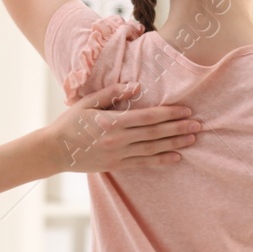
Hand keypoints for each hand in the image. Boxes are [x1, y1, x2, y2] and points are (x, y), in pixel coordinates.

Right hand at [49, 83, 200, 173]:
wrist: (54, 151)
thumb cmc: (70, 122)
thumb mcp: (88, 102)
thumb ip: (112, 94)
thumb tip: (137, 86)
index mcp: (112, 121)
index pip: (147, 117)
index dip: (168, 114)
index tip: (186, 110)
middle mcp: (118, 140)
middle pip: (154, 133)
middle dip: (178, 128)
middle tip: (198, 125)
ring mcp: (118, 155)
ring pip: (152, 149)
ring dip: (174, 144)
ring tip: (192, 139)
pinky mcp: (116, 165)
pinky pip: (143, 163)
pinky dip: (160, 160)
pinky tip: (175, 157)